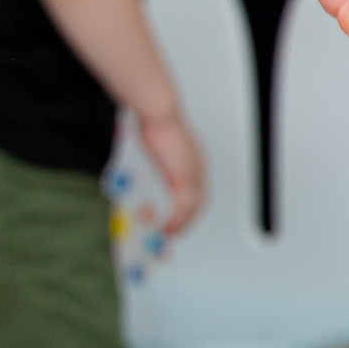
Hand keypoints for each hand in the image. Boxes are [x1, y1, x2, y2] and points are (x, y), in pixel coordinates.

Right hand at [138, 109, 207, 236]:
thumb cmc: (155, 121)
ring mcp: (194, 174)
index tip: (179, 215)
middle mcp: (198, 168)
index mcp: (194, 158)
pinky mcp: (186, 179)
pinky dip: (176, 220)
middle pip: (199, 201)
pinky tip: (167, 227)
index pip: (196, 189)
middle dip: (188, 219)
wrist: (159, 114)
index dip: (189, 205)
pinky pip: (183, 208)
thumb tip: (149, 161)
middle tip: (176, 231)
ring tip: (169, 233)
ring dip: (182, 223)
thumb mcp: (159, 140)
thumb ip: (159, 154)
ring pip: (193, 208)